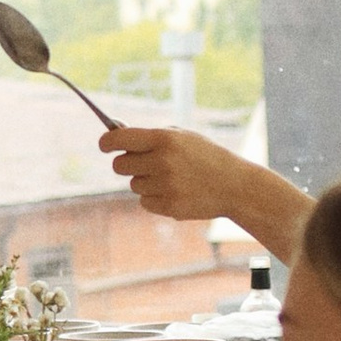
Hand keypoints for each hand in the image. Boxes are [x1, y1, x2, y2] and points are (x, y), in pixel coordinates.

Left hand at [99, 125, 250, 225]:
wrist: (235, 186)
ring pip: (133, 185)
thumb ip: (152, 136)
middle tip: (141, 163)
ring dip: (145, 181)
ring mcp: (166, 186)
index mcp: (164, 139)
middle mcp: (162, 162)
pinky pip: (144, 202)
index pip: (119, 139)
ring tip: (170, 178)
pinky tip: (175, 192)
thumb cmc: (206, 156)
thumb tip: (116, 134)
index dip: (107, 142)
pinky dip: (154, 198)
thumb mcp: (183, 137)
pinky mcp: (169, 206)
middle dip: (126, 164)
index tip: (104, 145)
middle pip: (119, 165)